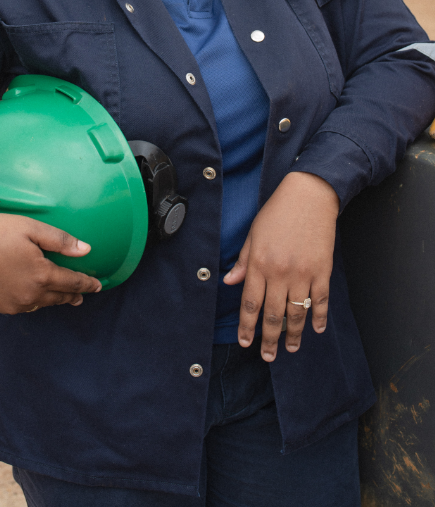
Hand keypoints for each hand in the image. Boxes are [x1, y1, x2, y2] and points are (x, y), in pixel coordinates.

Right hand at [0, 213, 101, 312]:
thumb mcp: (29, 228)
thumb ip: (59, 240)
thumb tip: (86, 251)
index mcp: (41, 275)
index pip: (72, 282)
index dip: (87, 283)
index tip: (98, 285)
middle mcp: (29, 294)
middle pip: (59, 297)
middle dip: (73, 295)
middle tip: (83, 294)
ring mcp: (12, 304)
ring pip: (41, 304)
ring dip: (54, 299)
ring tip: (62, 297)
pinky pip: (22, 306)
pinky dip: (33, 301)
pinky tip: (34, 296)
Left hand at [224, 172, 338, 361]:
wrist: (309, 196)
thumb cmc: (277, 212)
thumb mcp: (253, 234)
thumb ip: (243, 261)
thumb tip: (230, 282)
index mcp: (259, 263)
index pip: (250, 303)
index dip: (247, 326)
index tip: (245, 343)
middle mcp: (280, 272)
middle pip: (272, 314)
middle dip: (268, 339)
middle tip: (267, 356)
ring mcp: (303, 272)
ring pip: (297, 312)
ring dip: (293, 334)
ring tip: (291, 348)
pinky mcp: (322, 270)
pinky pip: (321, 300)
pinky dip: (319, 317)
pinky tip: (315, 329)